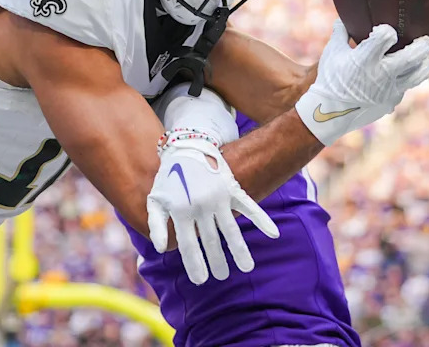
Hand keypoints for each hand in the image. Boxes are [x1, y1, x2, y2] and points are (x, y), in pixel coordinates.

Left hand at [147, 137, 278, 284]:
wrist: (187, 147)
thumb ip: (156, 225)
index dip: (194, 265)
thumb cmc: (169, 177)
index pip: (188, 246)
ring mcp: (217, 198)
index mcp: (180, 212)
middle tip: (222, 276)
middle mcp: (200, 207)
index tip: (200, 280)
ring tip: (247, 268)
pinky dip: (262, 219)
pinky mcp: (231, 188)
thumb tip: (161, 250)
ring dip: (240, 250)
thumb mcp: (155, 199)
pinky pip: (248, 206)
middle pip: (210, 241)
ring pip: (230, 230)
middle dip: (217, 262)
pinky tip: (273, 233)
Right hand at [295, 20, 428, 145]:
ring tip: (420, 57)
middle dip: (422, 44)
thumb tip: (343, 18)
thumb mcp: (332, 53)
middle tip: (423, 40)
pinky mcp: (391, 101)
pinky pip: (406, 87)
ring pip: (419, 73)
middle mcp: (381, 74)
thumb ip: (341, 33)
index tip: (382, 31)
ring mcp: (389, 90)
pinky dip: (405, 78)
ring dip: (423, 62)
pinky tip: (398, 74)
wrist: (329, 114)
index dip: (386, 30)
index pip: (386, 36)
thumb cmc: (329, 80)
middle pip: (414, 55)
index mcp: (364, 59)